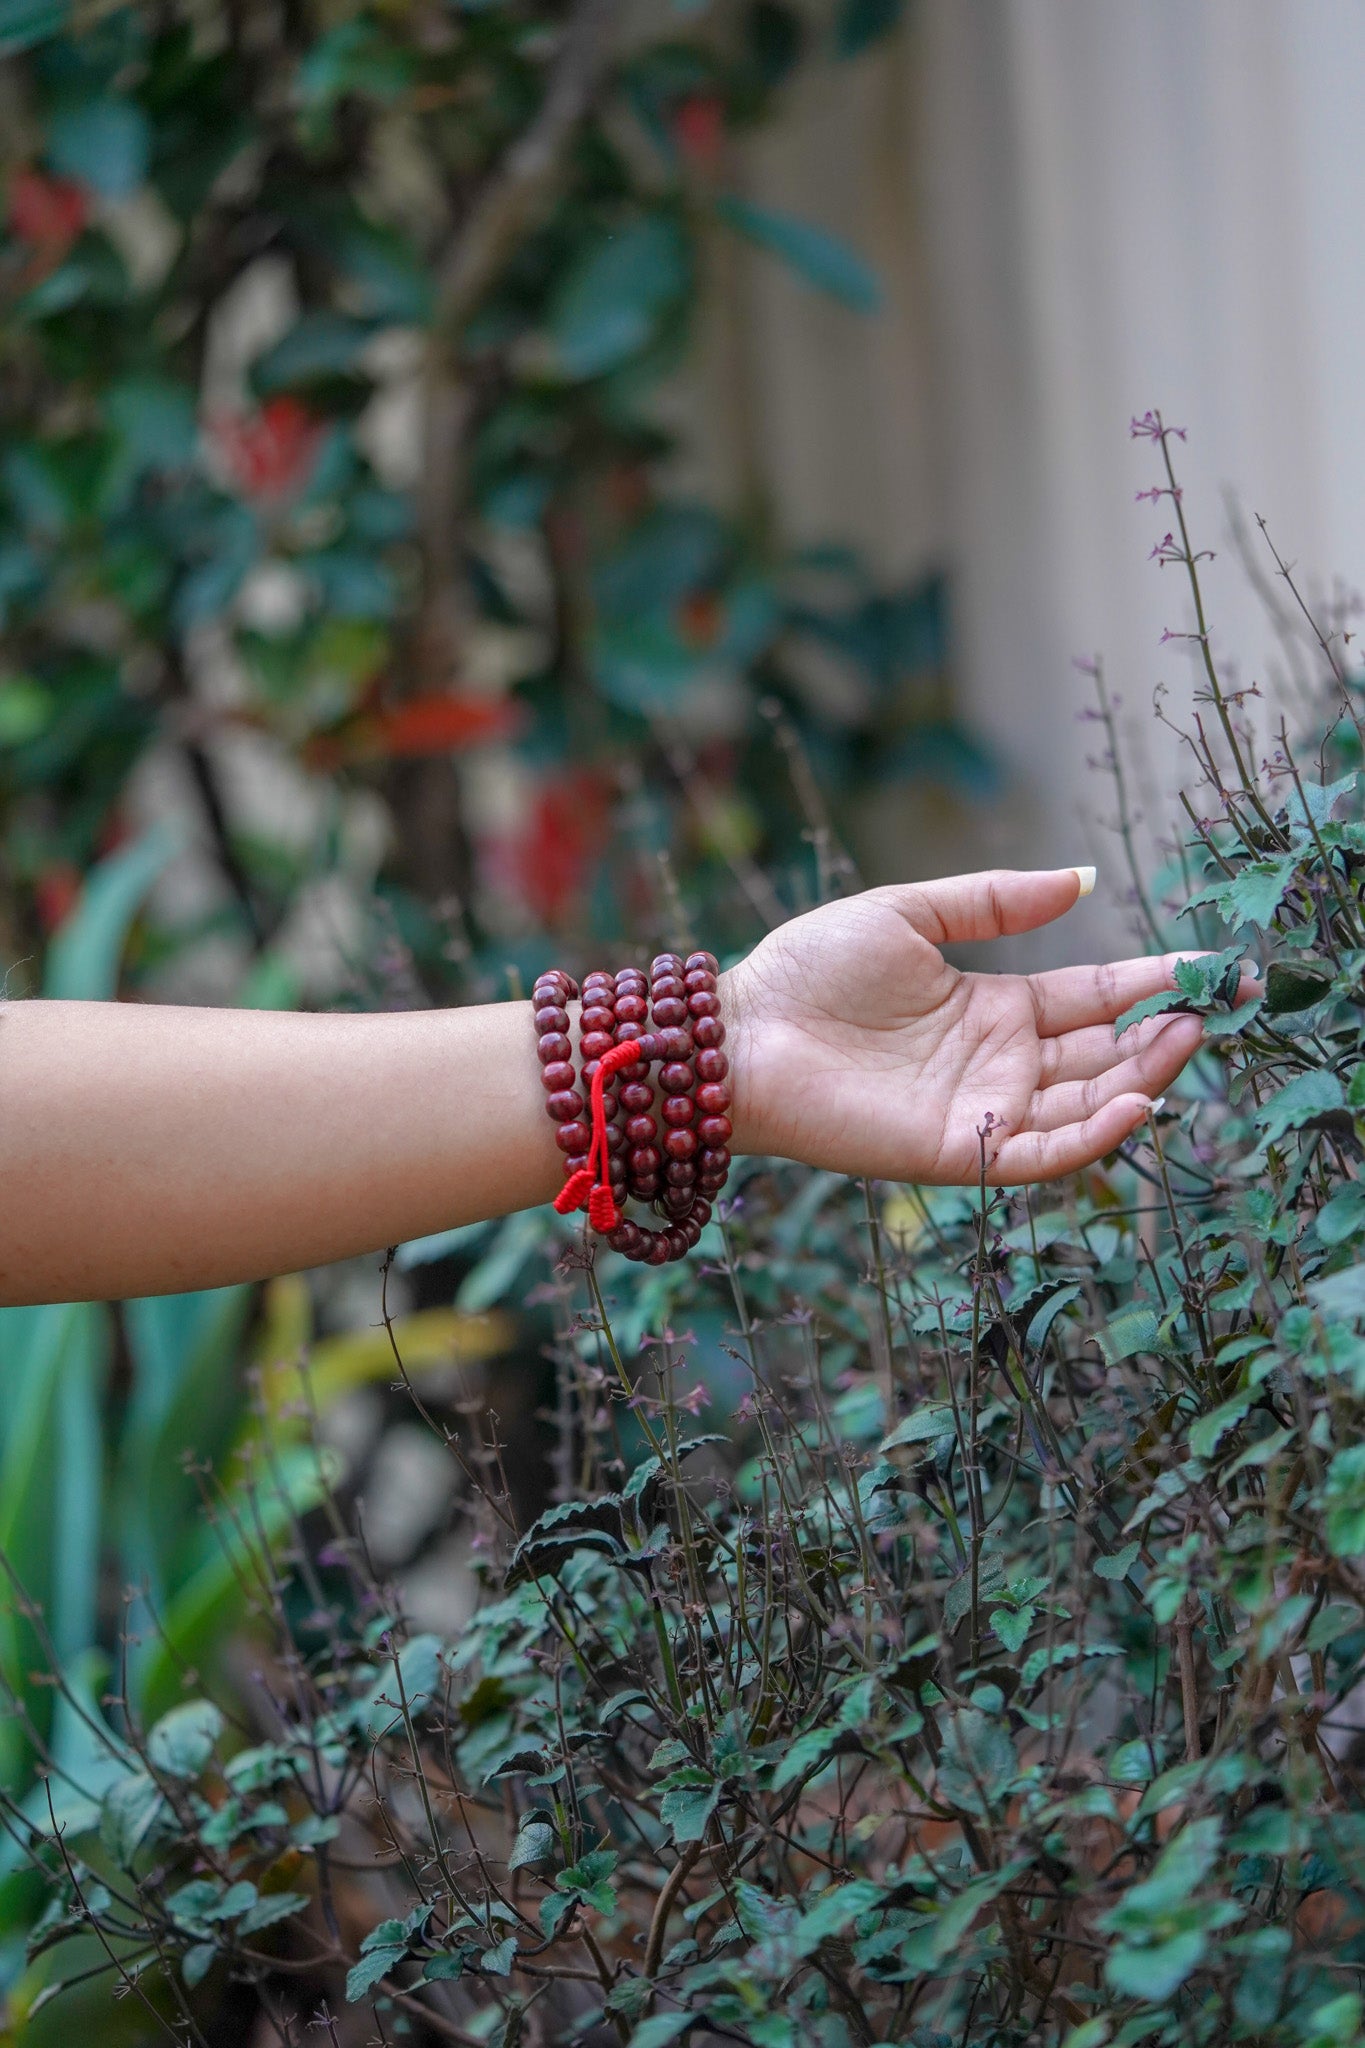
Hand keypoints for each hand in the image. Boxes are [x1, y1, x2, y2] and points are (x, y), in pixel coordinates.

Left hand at [721, 868, 1221, 1185]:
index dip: (1152, 984)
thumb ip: (994, 900)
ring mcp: (984, 1110)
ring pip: (1088, 1103)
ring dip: (1144, 1076)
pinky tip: (1137, 1098)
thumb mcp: (910, 913)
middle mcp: (1000, 1063)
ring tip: (1191, 1037)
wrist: (742, 1035)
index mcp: (994, 1008)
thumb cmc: (810, 972)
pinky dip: (1094, 1132)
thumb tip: (1081, 879)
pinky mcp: (960, 1151)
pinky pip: (1042, 1151)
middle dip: (1166, 1034)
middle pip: (1105, 1054)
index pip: (1094, 999)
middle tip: (1219, 1005)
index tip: (1210, 966)